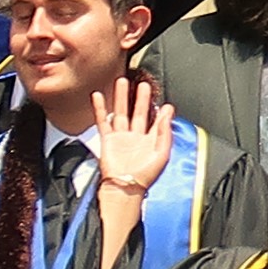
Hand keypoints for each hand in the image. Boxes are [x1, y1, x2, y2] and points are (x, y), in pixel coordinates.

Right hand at [85, 68, 179, 198]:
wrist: (124, 187)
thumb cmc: (144, 176)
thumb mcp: (162, 153)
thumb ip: (165, 132)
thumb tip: (168, 113)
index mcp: (151, 141)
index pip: (156, 122)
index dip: (160, 112)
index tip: (164, 101)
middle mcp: (136, 137)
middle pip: (138, 112)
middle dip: (140, 98)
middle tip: (142, 83)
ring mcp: (120, 137)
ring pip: (120, 112)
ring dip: (121, 97)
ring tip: (121, 81)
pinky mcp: (107, 139)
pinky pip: (102, 120)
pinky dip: (99, 108)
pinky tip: (98, 96)